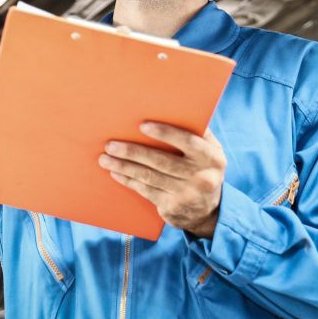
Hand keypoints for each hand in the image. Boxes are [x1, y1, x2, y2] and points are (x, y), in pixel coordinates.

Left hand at [98, 122, 226, 237]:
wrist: (209, 211)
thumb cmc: (203, 169)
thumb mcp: (210, 151)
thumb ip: (196, 133)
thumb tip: (170, 107)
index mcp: (212, 158)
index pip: (188, 142)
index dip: (165, 133)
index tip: (142, 126)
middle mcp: (202, 178)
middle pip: (162, 161)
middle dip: (133, 152)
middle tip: (110, 145)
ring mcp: (186, 195)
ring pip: (149, 177)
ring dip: (124, 167)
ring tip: (105, 158)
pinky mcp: (172, 208)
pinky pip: (145, 191)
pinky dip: (128, 181)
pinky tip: (115, 173)